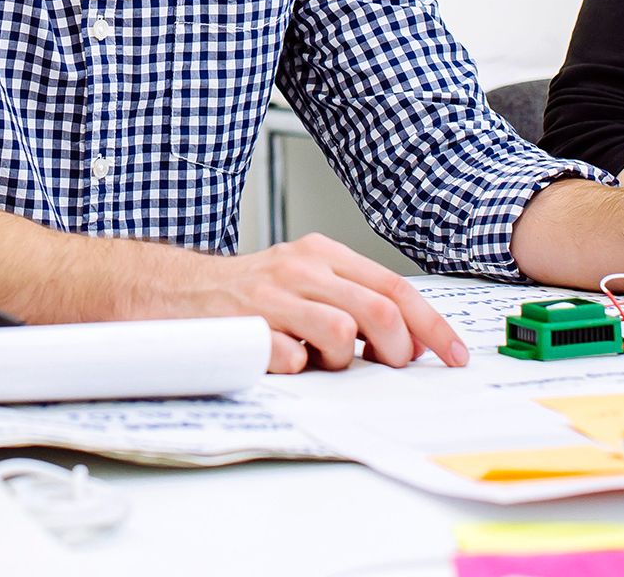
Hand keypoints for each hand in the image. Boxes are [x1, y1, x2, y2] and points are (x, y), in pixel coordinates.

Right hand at [163, 234, 465, 373]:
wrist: (171, 292)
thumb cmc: (244, 294)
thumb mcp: (304, 282)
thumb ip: (351, 300)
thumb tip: (406, 339)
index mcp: (322, 254)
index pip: (395, 287)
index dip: (432, 326)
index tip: (452, 354)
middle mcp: (300, 268)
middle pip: (380, 310)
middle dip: (398, 349)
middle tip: (388, 366)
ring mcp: (272, 296)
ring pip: (344, 333)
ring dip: (345, 361)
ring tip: (321, 359)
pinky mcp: (245, 326)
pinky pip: (294, 358)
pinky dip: (299, 368)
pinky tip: (284, 360)